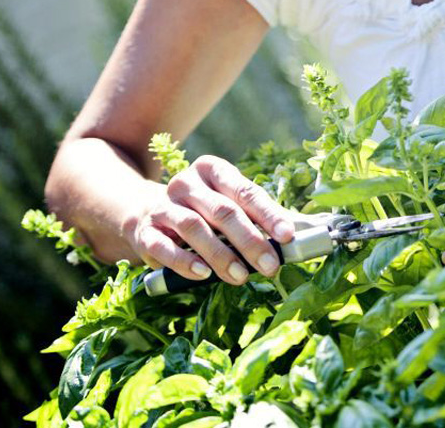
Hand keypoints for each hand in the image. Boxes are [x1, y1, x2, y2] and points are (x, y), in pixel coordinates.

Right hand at [126, 155, 296, 285]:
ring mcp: (163, 206)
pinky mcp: (145, 231)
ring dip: (221, 254)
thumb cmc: (203, 211)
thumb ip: (259, 216)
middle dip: (250, 240)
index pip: (246, 191)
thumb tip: (300, 233)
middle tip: (271, 265)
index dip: (269, 214)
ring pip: (195, 228)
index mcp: (212, 169)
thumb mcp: (229, 204)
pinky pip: (164, 246)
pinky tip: (203, 274)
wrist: (148, 214)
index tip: (288, 236)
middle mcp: (186, 183)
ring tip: (241, 276)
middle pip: (223, 211)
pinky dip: (185, 261)